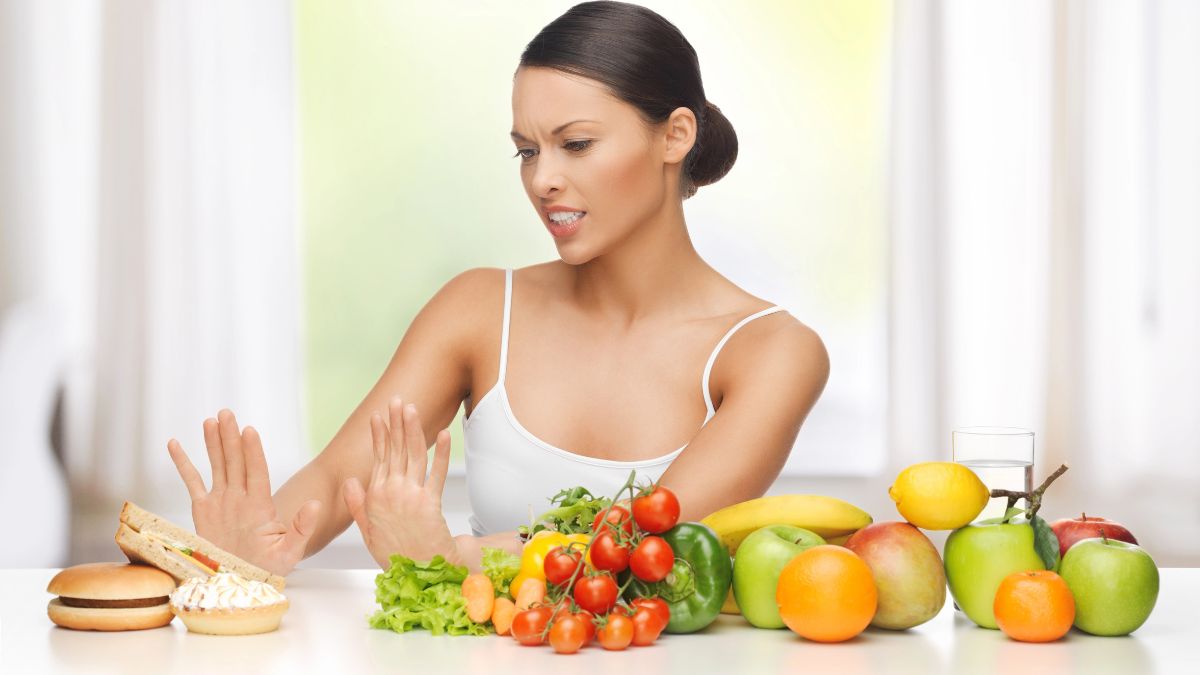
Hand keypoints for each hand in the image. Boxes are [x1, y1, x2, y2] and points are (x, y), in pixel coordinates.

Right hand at [167, 409, 321, 576]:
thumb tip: (315, 505)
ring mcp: (222, 501)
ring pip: (218, 466)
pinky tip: (175, 443)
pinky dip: (183, 463)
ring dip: (214, 443)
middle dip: (231, 437)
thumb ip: (301, 528)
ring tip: (210, 420)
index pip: (257, 472)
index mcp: (260, 506)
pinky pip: (192, 482)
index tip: (249, 430)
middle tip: (227, 412)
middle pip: (237, 461)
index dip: (253, 452)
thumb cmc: (268, 570)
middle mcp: (241, 498)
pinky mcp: (203, 509)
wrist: (243, 583)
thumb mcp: (289, 551)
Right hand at [342, 397, 459, 568]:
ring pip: (413, 456)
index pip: (378, 458)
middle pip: (395, 451)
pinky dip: (441, 453)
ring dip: (412, 430)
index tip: (378, 416)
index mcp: (375, 497)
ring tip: (412, 409)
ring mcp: (411, 497)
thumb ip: (358, 505)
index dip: (380, 435)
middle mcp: (391, 493)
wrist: (419, 574)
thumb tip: (350, 480)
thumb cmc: (395, 553)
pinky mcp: (430, 504)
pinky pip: (436, 473)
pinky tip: (444, 434)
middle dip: (396, 423)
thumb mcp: (367, 531)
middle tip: (397, 401)